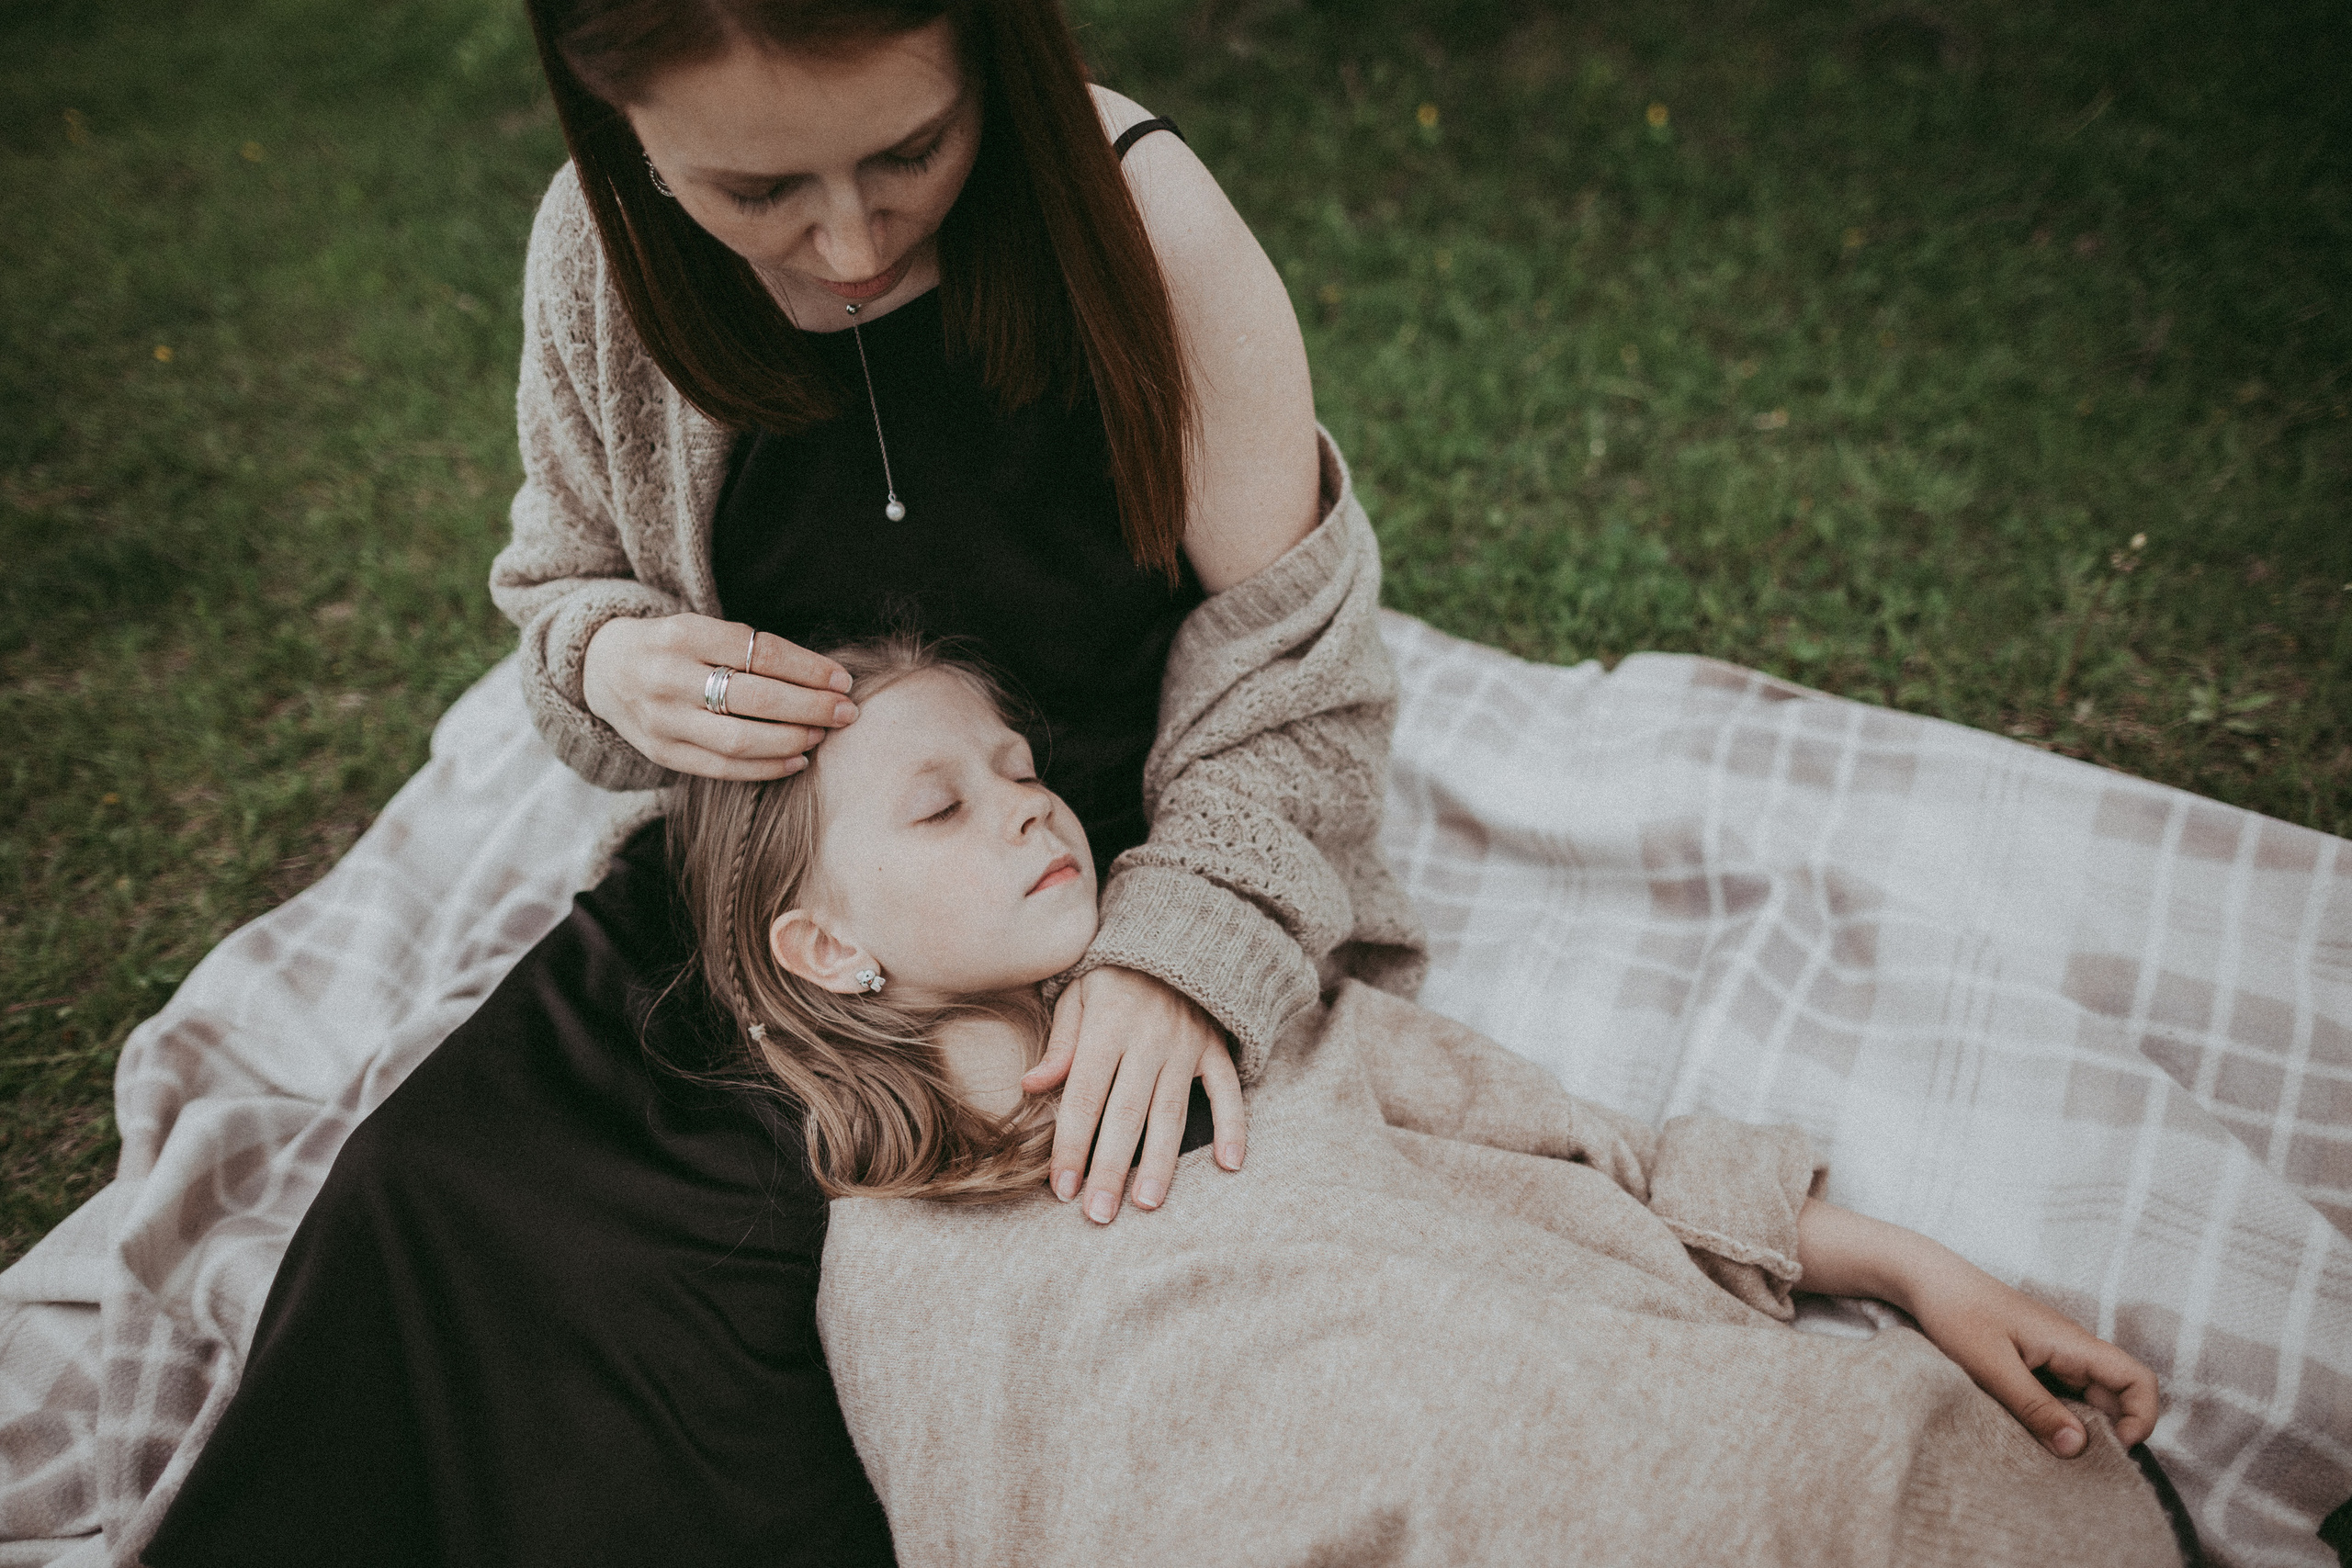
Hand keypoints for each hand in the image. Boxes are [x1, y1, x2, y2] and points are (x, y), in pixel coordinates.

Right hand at [583, 614, 856, 779]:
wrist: (603, 668)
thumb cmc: (672, 646)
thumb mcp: (700, 628)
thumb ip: (748, 648)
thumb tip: (823, 677)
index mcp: (682, 634)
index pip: (758, 652)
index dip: (807, 668)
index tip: (842, 679)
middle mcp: (668, 677)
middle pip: (754, 697)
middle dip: (809, 706)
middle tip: (846, 711)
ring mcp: (662, 719)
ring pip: (739, 739)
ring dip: (791, 739)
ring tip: (822, 734)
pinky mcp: (661, 752)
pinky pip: (721, 768)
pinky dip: (765, 768)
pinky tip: (796, 760)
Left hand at [1020, 966, 1245, 1223]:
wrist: (1177, 936)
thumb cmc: (1116, 975)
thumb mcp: (1079, 995)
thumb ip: (1060, 1043)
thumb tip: (1031, 1086)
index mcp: (1106, 1028)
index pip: (1084, 1096)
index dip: (1071, 1144)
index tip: (1061, 1187)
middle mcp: (1147, 1040)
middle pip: (1126, 1115)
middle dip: (1110, 1168)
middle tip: (1098, 1214)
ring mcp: (1186, 1046)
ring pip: (1171, 1112)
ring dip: (1160, 1162)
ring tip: (1146, 1203)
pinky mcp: (1216, 1049)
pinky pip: (1228, 1091)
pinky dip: (1233, 1126)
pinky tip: (1229, 1164)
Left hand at [1795, 1200, 2159, 1456]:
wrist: (1924, 1278)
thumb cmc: (1956, 1312)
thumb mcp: (1991, 1366)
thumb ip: (2034, 1406)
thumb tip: (2077, 1447)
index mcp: (2072, 1343)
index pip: (2138, 1379)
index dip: (2141, 1417)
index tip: (2112, 1449)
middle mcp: (2071, 1348)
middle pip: (2116, 1396)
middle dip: (2109, 1433)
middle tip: (2077, 1465)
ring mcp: (2052, 1353)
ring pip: (2088, 1398)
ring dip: (2080, 1427)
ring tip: (2052, 1454)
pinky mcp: (2032, 1359)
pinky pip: (2060, 1393)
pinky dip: (2056, 1416)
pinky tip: (2032, 1433)